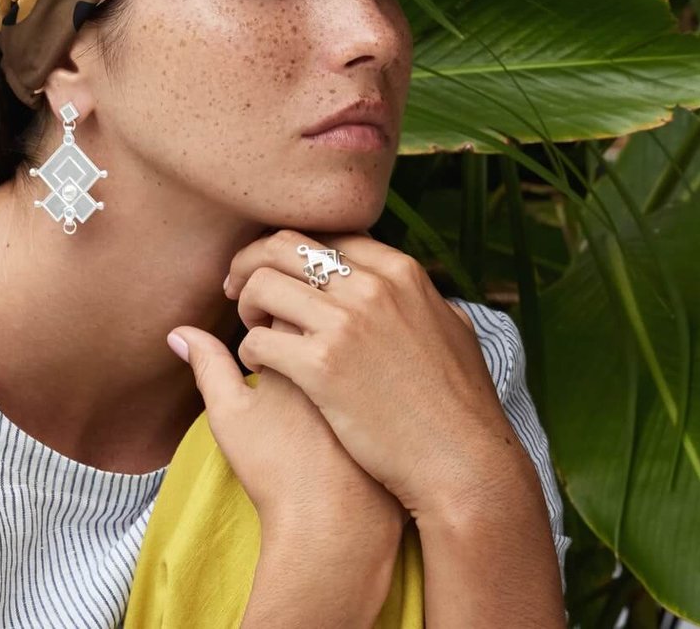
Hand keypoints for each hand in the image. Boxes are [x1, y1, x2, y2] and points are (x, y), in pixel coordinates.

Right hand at [169, 317, 406, 542]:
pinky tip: (355, 397)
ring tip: (321, 376)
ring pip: (361, 327)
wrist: (341, 526)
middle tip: (291, 357)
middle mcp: (351, 339)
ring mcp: (384, 365)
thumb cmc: (279, 470)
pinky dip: (370, 366)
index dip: (266, 310)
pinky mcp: (408, 393)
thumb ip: (207, 364)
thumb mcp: (231, 414)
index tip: (260, 337)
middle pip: (326, 300)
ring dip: (340, 336)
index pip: (285, 291)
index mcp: (305, 336)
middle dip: (305, 317)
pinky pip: (389, 360)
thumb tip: (178, 332)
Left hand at [222, 229, 528, 522]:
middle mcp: (371, 287)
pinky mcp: (321, 366)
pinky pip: (257, 340)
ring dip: (245, 305)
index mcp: (400, 272)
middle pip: (281, 247)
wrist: (464, 463)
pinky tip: (256, 367)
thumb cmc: (460, 407)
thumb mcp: (451, 330)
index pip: (322, 236)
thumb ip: (418, 298)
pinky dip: (247, 351)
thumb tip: (399, 285)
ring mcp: (346, 324)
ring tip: (250, 329)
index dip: (287, 252)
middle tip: (235, 288)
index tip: (273, 270)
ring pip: (261, 286)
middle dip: (249, 263)